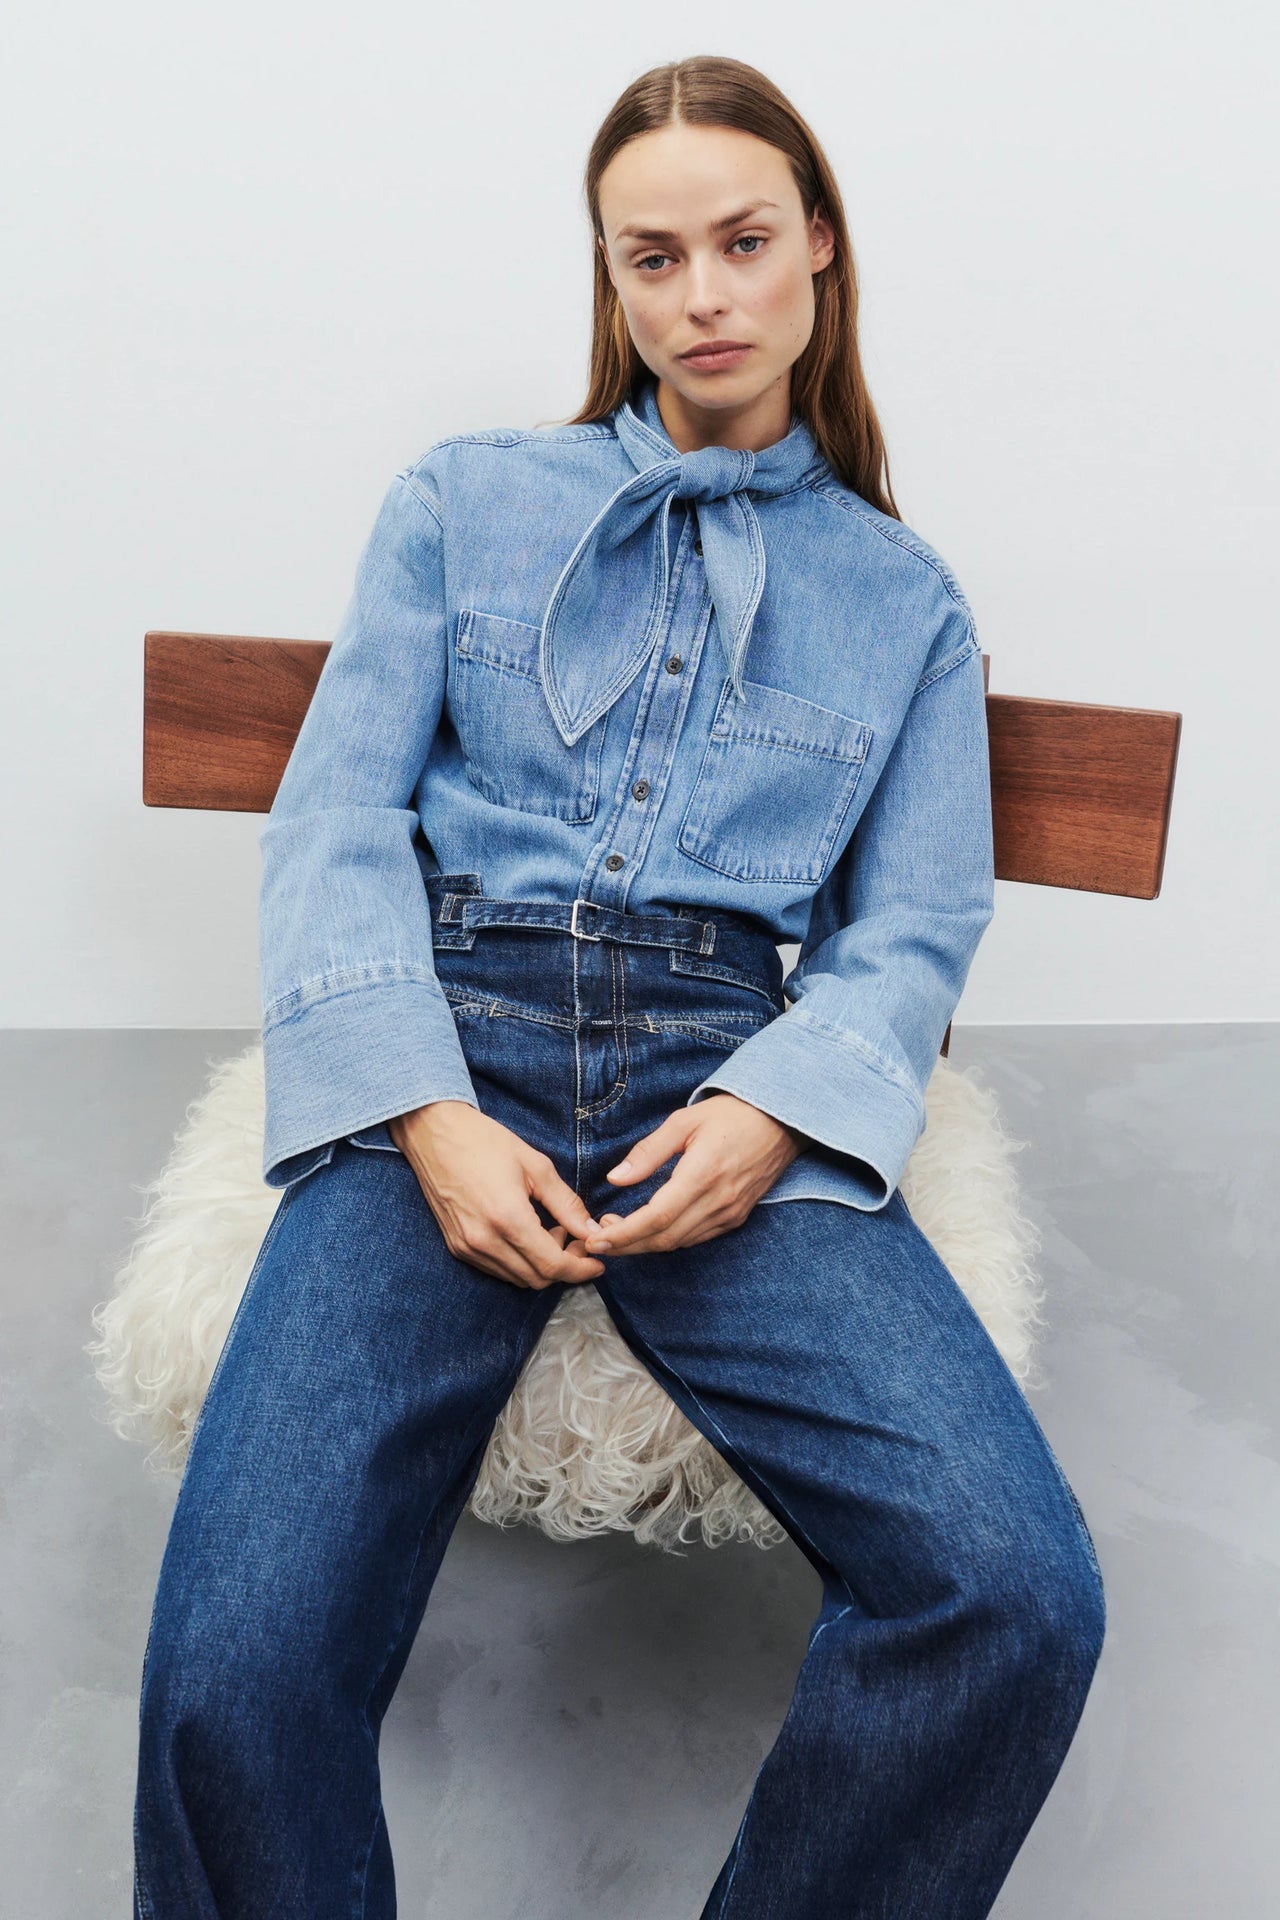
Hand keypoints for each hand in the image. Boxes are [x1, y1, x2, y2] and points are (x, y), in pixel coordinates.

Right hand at [388, 1101, 606, 1291]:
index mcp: (507, 1218)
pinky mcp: (456, 1246)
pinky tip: (526, 1234)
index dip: (580, 1269)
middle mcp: (484, 1240)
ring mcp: (467, 1247)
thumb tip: (591, 1230)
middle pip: (536, 1279)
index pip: (552, 1265)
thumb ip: (566, 1203)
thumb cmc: (484, 1141)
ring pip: (516, 1278)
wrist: (433, 1133)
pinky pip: (496, 1269)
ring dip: (541, 1265)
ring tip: (551, 1232)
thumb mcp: (535, 1165)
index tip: (598, 1263)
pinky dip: (519, 1262)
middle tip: (576, 1241)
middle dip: (564, 1268)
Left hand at [579, 1093, 806, 1256]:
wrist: (782, 1121)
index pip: (656, 1218)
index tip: (597, 1239)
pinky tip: (651, 1230)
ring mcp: (730, 1212)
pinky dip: (669, 1240)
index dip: (624, 1234)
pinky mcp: (737, 1217)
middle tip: (598, 1239)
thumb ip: (648, 1152)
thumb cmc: (731, 1114)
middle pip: (665, 1238)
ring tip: (618, 1232)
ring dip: (646, 1244)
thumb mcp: (684, 1121)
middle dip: (627, 1245)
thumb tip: (616, 1178)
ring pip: (680, 1243)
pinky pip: (697, 1238)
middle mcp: (718, 1200)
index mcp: (702, 1173)